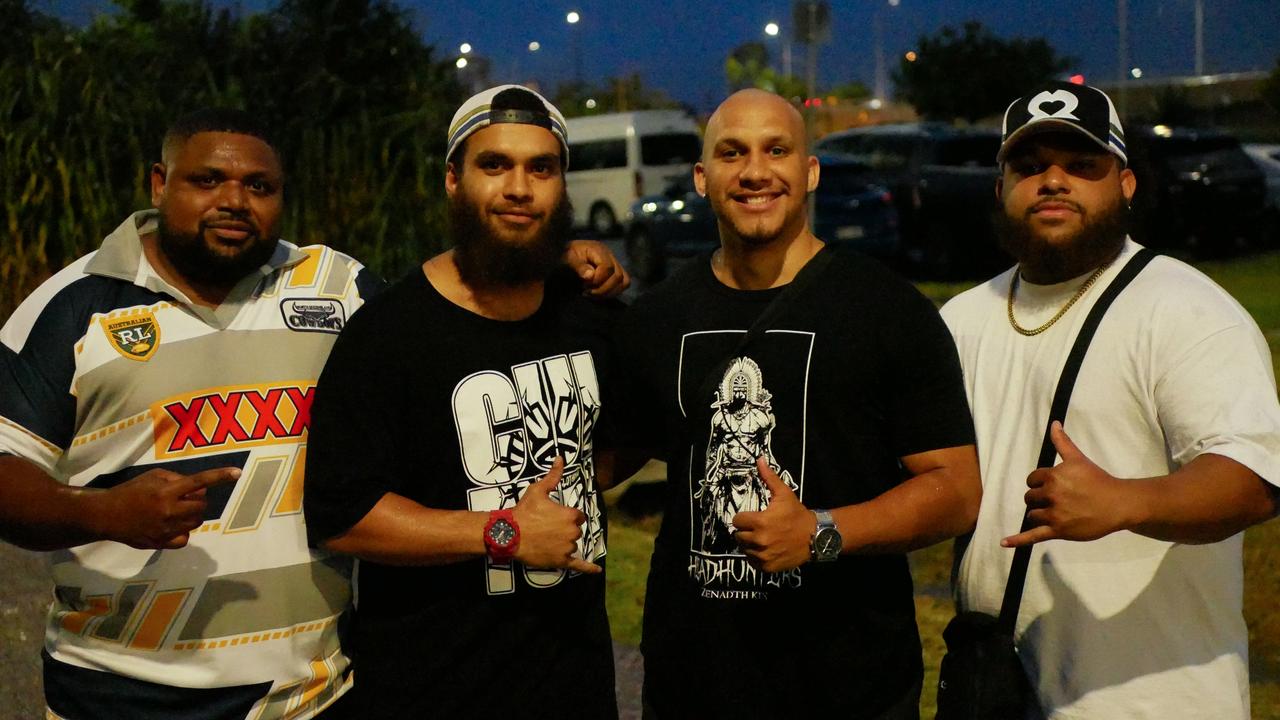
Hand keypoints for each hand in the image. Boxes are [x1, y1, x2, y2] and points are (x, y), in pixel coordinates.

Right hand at [96, 467, 240, 549]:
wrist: (106, 515)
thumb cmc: (131, 491)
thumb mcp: (153, 476)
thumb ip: (178, 479)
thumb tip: (202, 488)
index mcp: (165, 491)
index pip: (198, 482)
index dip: (219, 477)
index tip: (237, 472)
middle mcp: (168, 510)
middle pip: (201, 506)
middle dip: (198, 500)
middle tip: (185, 498)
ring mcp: (165, 529)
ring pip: (196, 522)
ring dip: (192, 515)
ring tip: (176, 511)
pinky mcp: (160, 543)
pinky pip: (185, 539)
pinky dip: (183, 532)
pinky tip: (172, 526)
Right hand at [511, 458, 600, 573]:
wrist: (509, 534)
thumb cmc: (524, 512)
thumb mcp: (538, 490)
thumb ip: (553, 476)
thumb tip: (560, 458)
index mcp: (570, 516)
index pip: (578, 516)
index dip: (567, 516)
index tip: (555, 517)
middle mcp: (572, 532)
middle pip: (576, 531)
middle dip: (565, 530)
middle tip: (547, 528)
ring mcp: (567, 548)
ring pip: (572, 545)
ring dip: (564, 543)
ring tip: (546, 539)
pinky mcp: (561, 561)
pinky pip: (578, 565)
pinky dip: (588, 568)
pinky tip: (596, 571)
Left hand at [566, 240, 629, 296]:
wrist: (564, 255)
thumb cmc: (564, 256)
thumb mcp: (567, 259)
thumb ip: (578, 267)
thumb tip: (590, 276)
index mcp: (598, 249)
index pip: (607, 267)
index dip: (598, 279)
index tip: (584, 285)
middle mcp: (610, 255)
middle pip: (618, 275)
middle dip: (603, 288)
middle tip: (587, 292)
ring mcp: (614, 263)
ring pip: (624, 281)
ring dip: (609, 292)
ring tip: (593, 294)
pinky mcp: (614, 272)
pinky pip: (622, 284)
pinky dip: (612, 291)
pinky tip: (598, 293)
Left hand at [731, 457, 815, 571]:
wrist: (815, 537)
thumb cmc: (797, 514)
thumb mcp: (784, 494)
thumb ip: (769, 478)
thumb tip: (759, 459)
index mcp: (760, 522)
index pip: (737, 521)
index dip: (744, 518)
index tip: (753, 517)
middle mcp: (759, 540)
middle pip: (739, 536)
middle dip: (746, 531)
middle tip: (759, 528)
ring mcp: (763, 555)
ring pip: (745, 550)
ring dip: (751, 545)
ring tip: (763, 539)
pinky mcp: (768, 567)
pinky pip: (753, 562)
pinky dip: (757, 557)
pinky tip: (767, 549)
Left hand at [1003, 422, 1133, 547]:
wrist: (1118, 503)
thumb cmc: (1098, 480)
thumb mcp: (1078, 459)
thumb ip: (1062, 442)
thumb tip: (1054, 423)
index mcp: (1053, 476)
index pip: (1032, 480)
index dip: (1040, 483)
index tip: (1054, 485)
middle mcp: (1051, 495)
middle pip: (1030, 497)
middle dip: (1039, 498)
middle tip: (1057, 500)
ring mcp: (1054, 514)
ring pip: (1032, 515)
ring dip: (1039, 514)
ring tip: (1056, 513)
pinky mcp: (1058, 531)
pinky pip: (1033, 536)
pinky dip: (1017, 540)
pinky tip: (1003, 542)